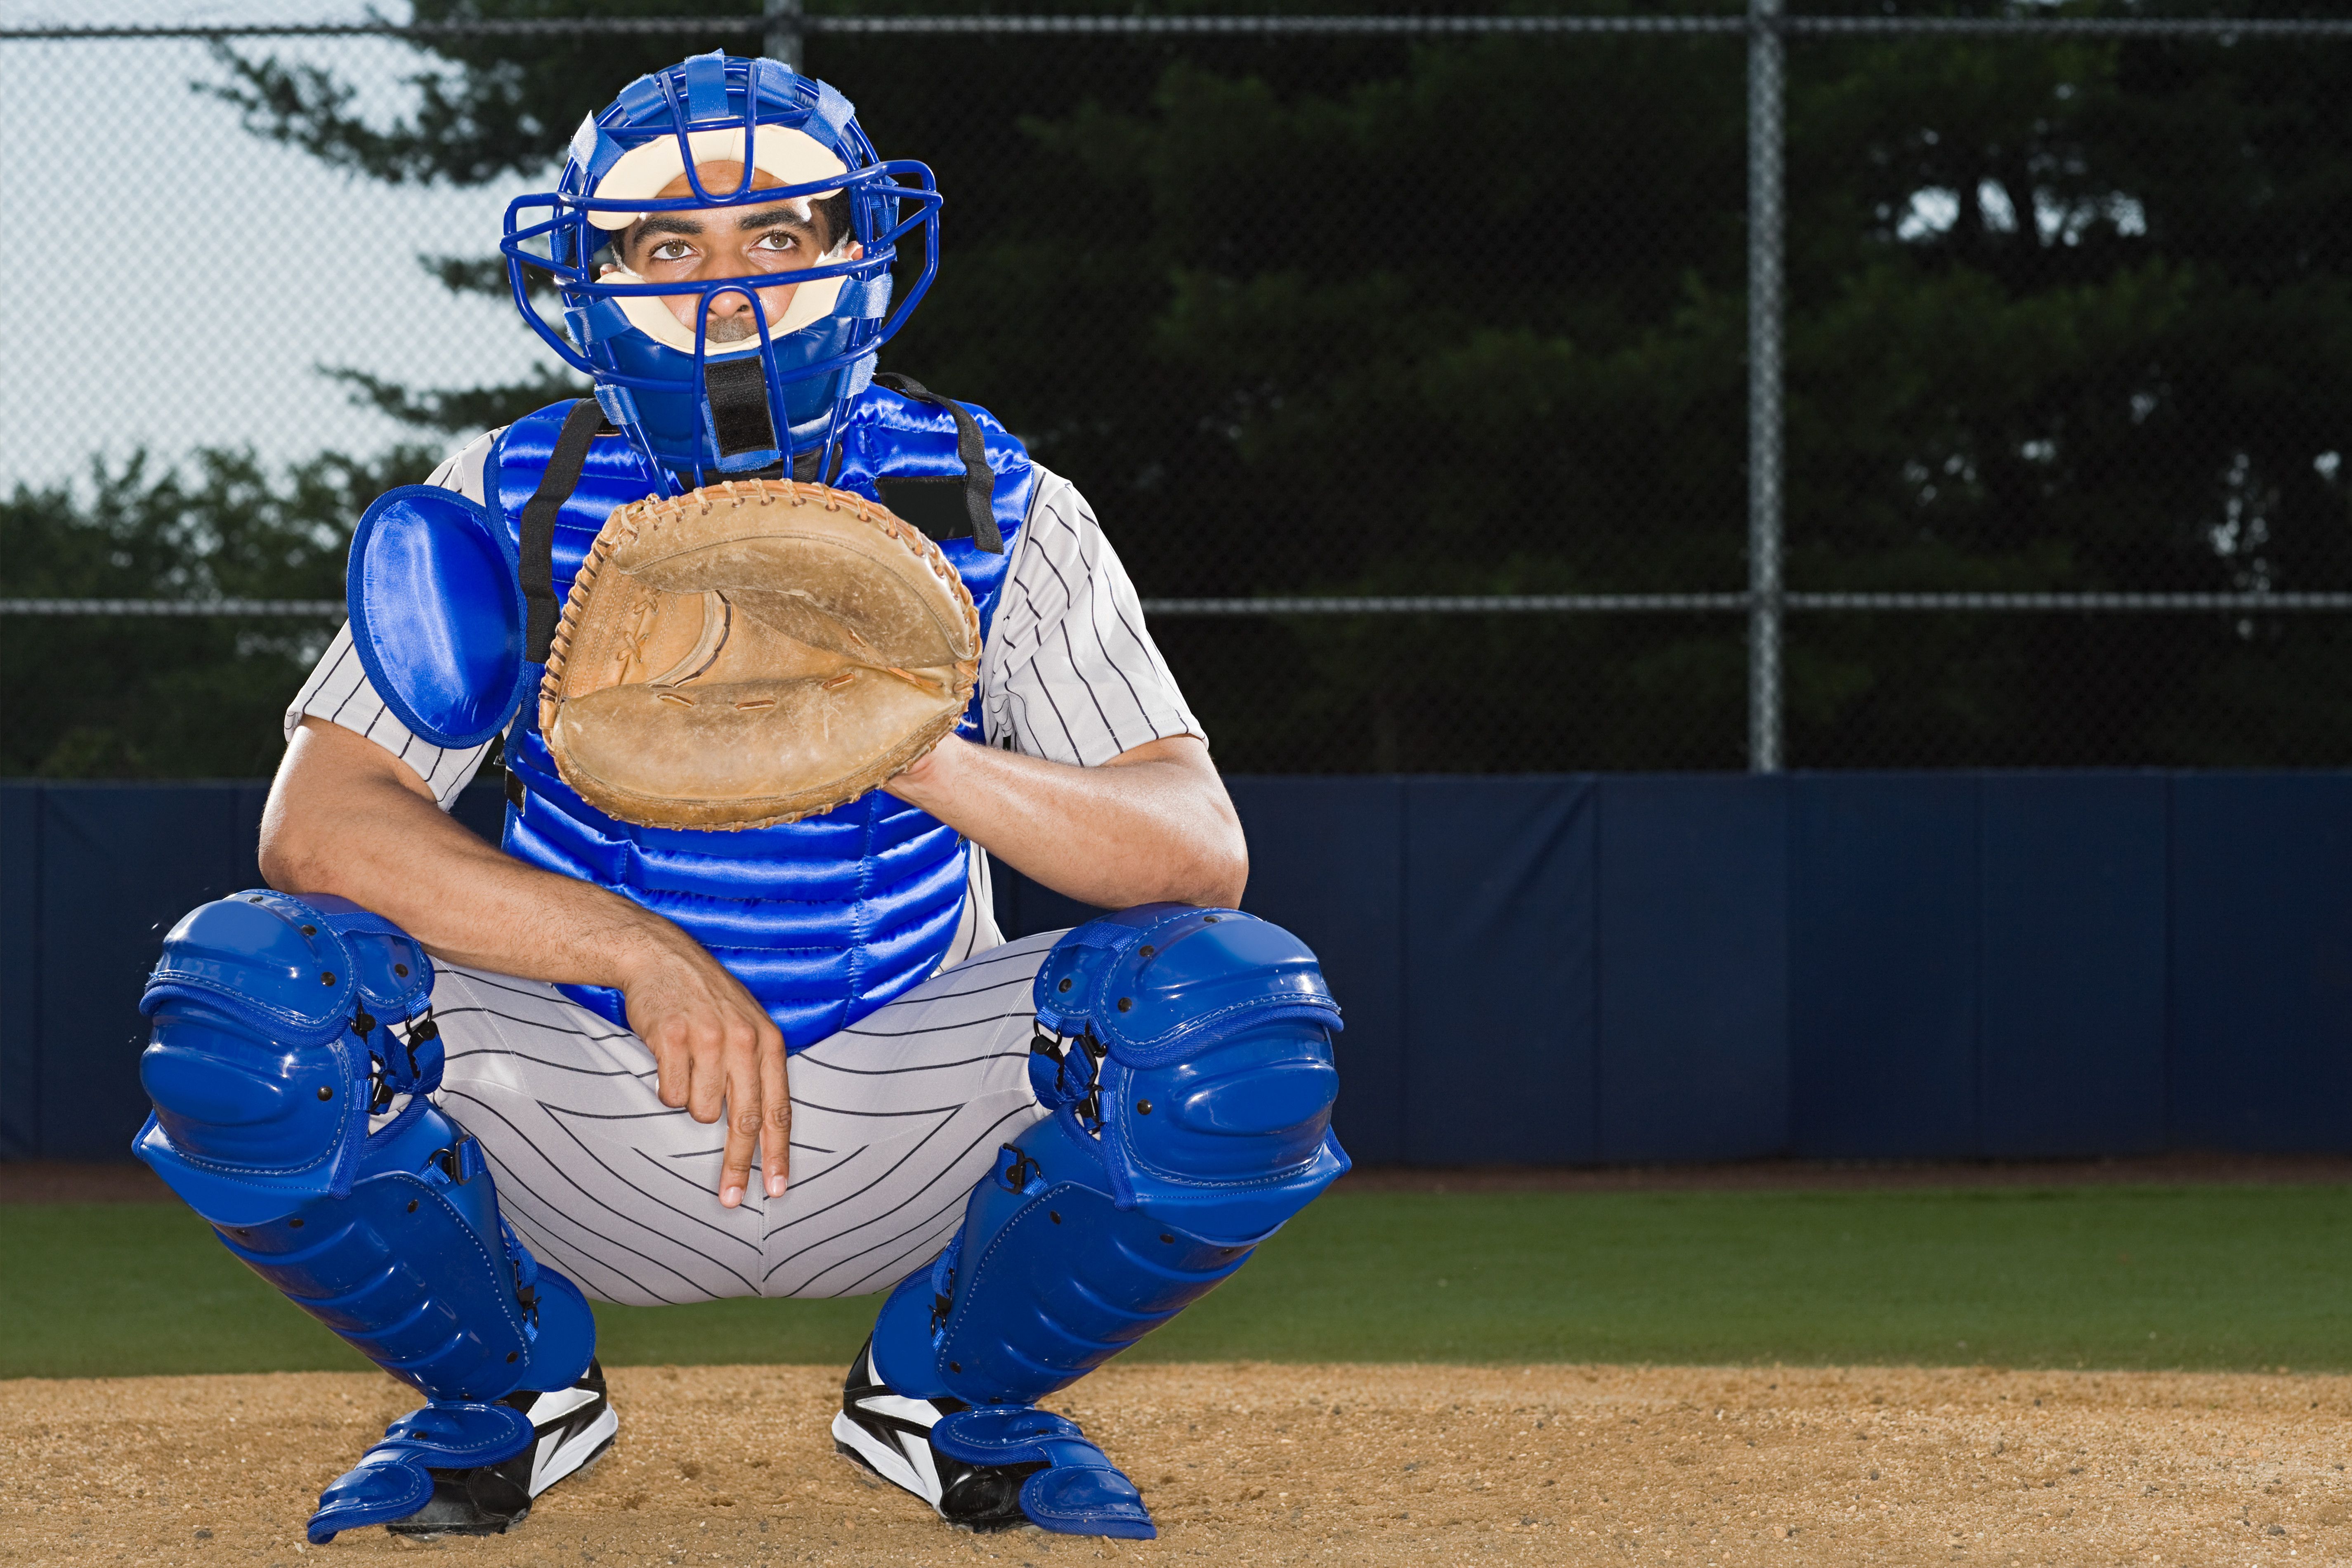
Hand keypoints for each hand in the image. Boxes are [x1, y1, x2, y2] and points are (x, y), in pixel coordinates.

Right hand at [615, 934, 790, 1208]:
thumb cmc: (705, 997)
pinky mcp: (672, 1040)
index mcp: (768, 1041)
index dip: (778, 1152)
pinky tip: (668, 1056)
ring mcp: (707, 1040)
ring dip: (691, 1099)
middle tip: (730, 1197)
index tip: (777, 1188)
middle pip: (745, 1119)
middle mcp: (743, 1041)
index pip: (778, 1107)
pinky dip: (667, 1084)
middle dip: (738, 1164)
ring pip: (702, 1110)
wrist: (660, 956)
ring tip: (687, 1067)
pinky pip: (670, 1093)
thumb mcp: (746, 1024)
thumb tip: (760, 1127)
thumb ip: (756, 1069)